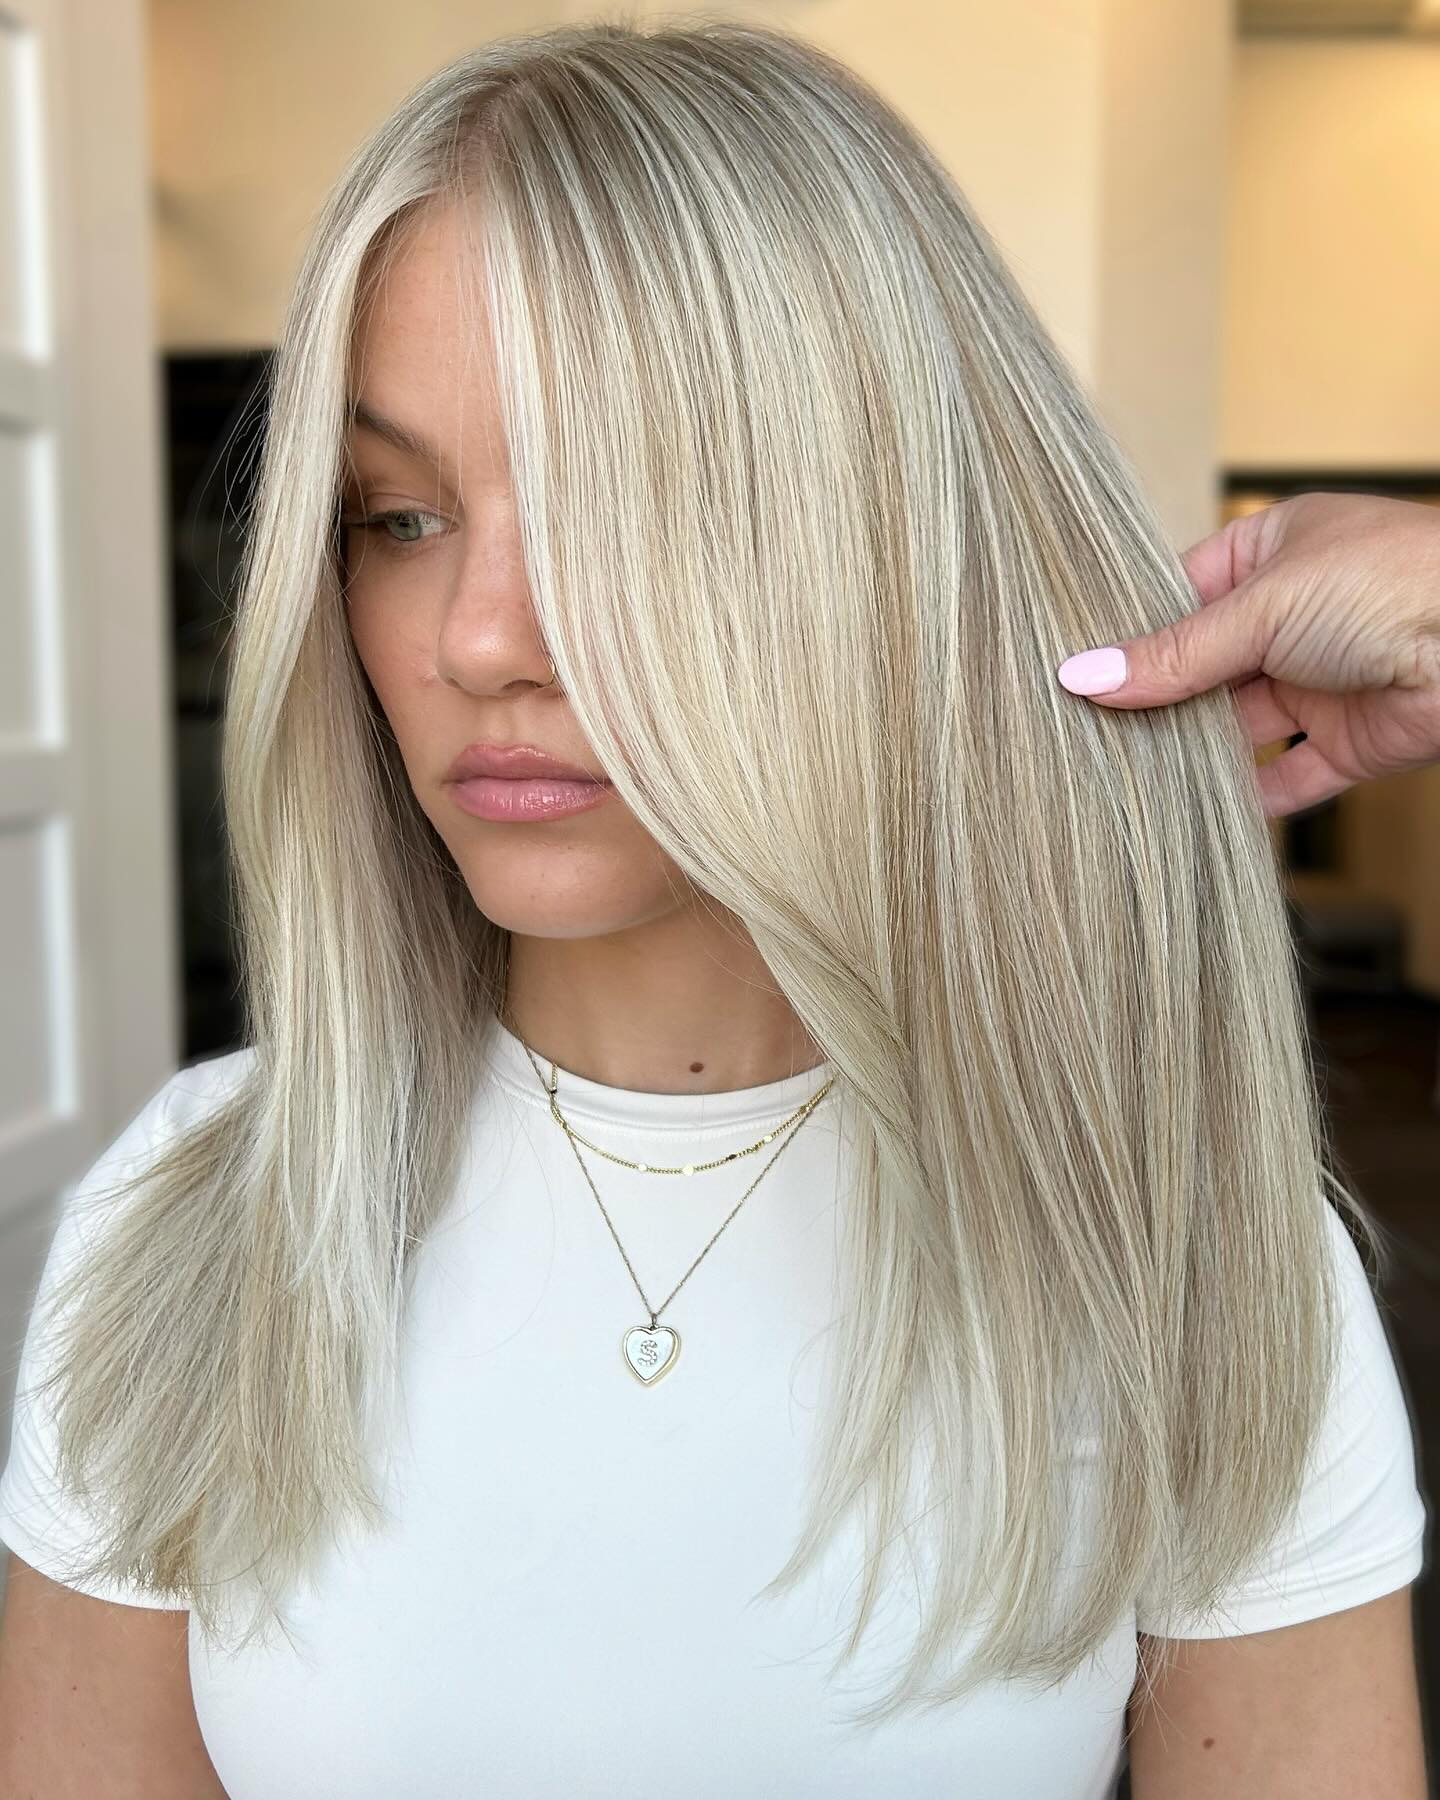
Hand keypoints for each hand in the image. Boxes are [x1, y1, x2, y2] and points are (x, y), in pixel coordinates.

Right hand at [1054, 492, 1439, 817]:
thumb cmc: (1390, 583)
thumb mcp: (1261, 608)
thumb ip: (1174, 655)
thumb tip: (1083, 675)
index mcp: (1271, 554)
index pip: (1180, 597)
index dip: (1131, 636)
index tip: (1074, 674)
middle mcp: (1293, 617)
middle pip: (1203, 668)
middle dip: (1155, 701)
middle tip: (1086, 735)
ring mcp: (1321, 681)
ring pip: (1238, 726)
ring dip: (1193, 751)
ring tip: (1125, 778)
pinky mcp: (1349, 743)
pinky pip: (1287, 778)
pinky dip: (1248, 798)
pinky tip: (1195, 811)